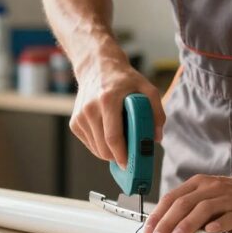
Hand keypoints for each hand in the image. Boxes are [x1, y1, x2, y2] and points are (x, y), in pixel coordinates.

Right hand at [70, 47, 164, 167]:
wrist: (97, 68)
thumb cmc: (124, 80)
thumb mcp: (146, 88)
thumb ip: (156, 111)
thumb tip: (156, 137)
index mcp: (108, 99)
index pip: (113, 136)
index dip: (121, 154)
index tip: (129, 164)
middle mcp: (90, 108)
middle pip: (103, 147)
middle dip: (118, 157)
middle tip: (130, 156)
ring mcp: (80, 116)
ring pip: (96, 148)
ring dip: (110, 152)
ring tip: (121, 141)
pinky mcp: (74, 122)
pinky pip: (90, 144)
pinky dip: (101, 145)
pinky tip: (108, 133)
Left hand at [142, 173, 231, 232]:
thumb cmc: (227, 198)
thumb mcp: (205, 198)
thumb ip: (188, 211)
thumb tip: (164, 232)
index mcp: (198, 184)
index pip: (172, 198)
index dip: (158, 215)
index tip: (149, 232)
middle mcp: (211, 188)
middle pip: (184, 203)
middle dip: (168, 223)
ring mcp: (228, 198)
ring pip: (204, 209)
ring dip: (187, 224)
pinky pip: (230, 216)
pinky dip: (219, 224)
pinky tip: (210, 232)